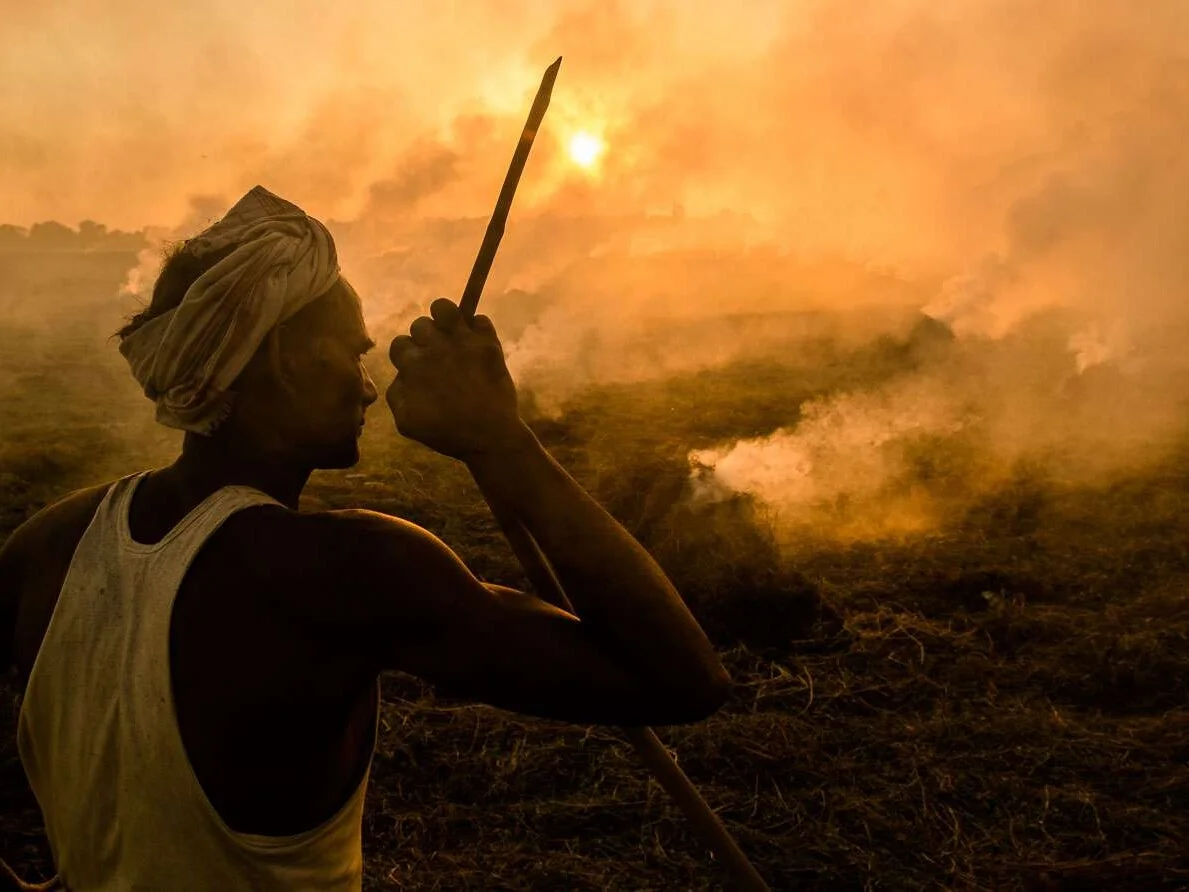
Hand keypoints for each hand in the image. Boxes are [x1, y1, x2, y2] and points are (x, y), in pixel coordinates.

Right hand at [386, 298, 523, 458]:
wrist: (489, 436)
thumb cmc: (447, 433)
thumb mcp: (406, 422)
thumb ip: (396, 393)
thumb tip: (401, 375)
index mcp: (412, 365)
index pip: (399, 344)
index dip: (407, 354)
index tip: (418, 364)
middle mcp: (435, 348)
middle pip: (421, 325)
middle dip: (425, 337)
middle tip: (437, 353)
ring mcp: (462, 343)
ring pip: (445, 308)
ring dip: (445, 318)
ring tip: (452, 331)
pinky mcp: (487, 345)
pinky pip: (480, 320)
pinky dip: (477, 327)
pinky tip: (477, 341)